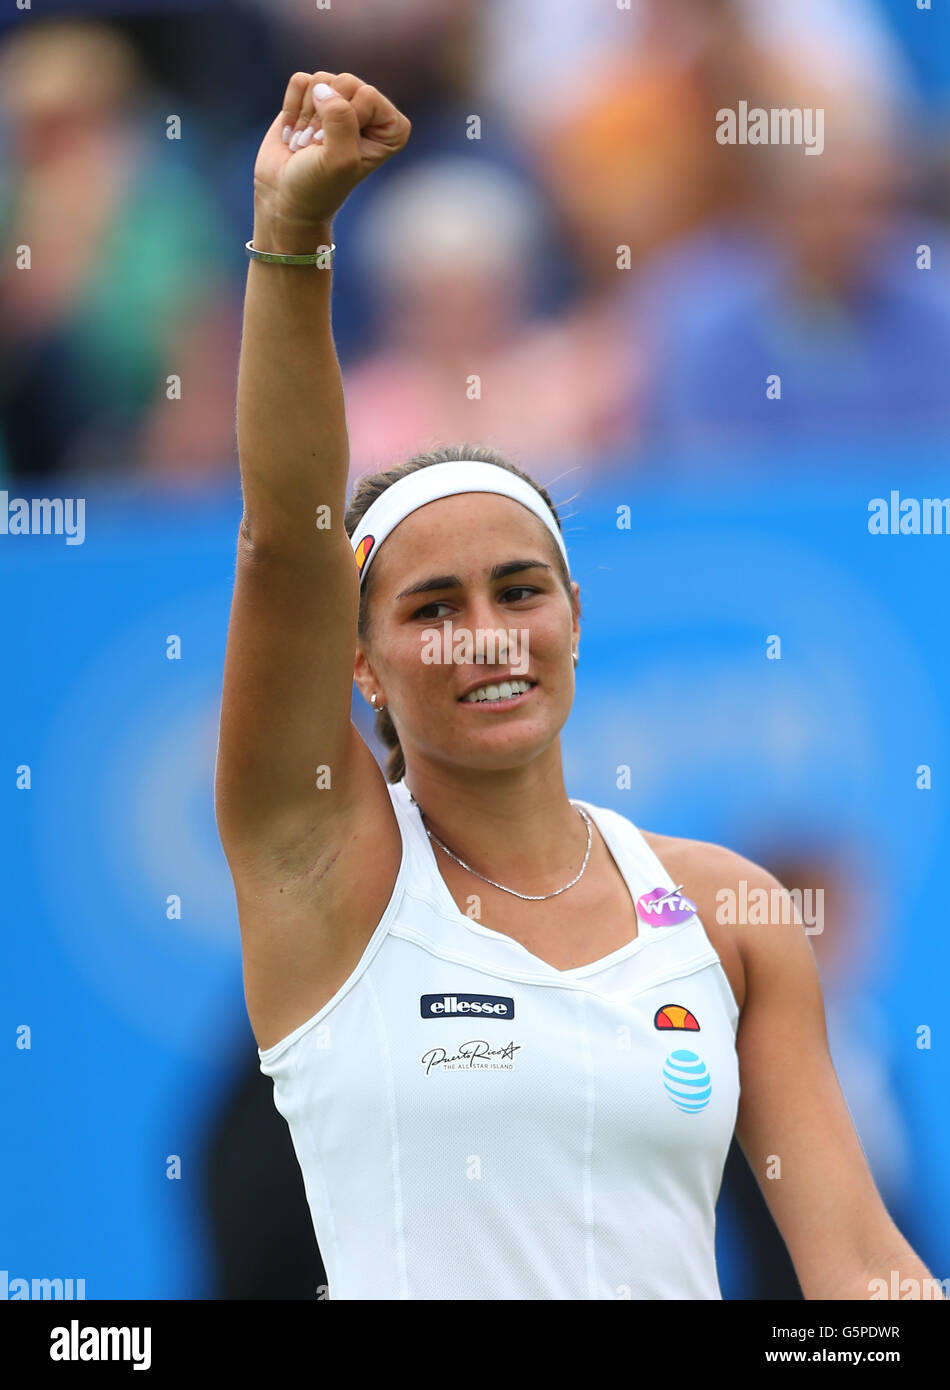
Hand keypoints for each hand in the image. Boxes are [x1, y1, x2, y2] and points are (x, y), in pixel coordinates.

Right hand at [253, 70, 410, 233]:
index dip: (346, 121)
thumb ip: (340, 119)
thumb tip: (322, 88)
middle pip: (345, 81)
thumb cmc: (319, 186)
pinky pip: (300, 81)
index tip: (338, 151)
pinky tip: (295, 132)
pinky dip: (291, 108)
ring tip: (308, 144)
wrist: (286, 197)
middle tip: (319, 148)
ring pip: (322, 80)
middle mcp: (371, 110)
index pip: (367, 94)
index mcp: (392, 128)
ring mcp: (341, 101)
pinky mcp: (313, 97)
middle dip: (323, 117)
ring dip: (307, 116)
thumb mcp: (339, 160)